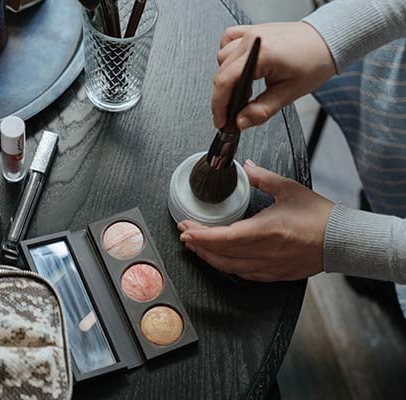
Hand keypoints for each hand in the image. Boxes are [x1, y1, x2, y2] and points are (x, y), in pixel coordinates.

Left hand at [178, 160, 333, 281]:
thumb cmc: (319, 216)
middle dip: (198, 244)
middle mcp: (263, 252)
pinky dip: (227, 267)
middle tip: (185, 234)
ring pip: (229, 267)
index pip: (222, 237)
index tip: (185, 227)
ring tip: (195, 247)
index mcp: (265, 231)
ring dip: (209, 257)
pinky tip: (220, 260)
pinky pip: (243, 274)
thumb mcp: (288, 189)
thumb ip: (262, 178)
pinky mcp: (274, 274)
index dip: (200, 235)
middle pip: (220, 254)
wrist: (342, 240)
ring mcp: (268, 266)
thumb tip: (246, 166)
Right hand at [213, 22, 335, 130]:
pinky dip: (227, 55)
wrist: (327, 42)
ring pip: (222, 58)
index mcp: (263, 54)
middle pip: (221, 72)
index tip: (221, 120)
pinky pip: (227, 40)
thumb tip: (240, 122)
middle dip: (223, 96)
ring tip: (243, 90)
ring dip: (227, 76)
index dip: (219, 105)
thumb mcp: (289, 93)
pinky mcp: (252, 30)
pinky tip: (237, 67)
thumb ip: (261, 110)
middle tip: (233, 112)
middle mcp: (253, 40)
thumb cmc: (315, 61)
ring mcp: (251, 33)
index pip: (226, 81)